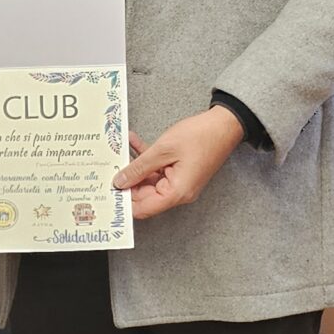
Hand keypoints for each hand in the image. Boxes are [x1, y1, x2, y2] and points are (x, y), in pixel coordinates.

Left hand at [114, 107, 244, 221]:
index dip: (124, 201)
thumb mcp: (163, 150)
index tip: (108, 190)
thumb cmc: (201, 136)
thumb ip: (139, 167)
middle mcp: (178, 193)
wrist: (225, 124)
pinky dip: (146, 158)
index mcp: (176, 193)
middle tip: (109, 167)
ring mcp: (179, 183)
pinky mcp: (179, 172)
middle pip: (144, 195)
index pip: (143, 208)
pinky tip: (133, 142)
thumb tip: (120, 181)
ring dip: (135, 165)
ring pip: (148, 180)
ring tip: (120, 149)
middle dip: (127, 180)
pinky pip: (157, 170)